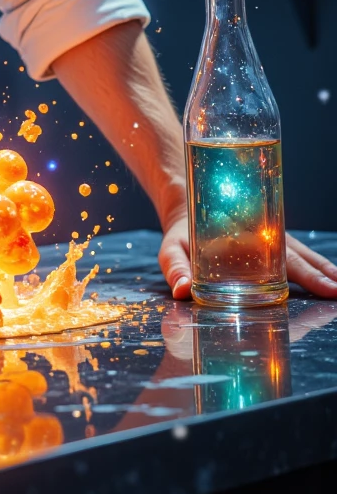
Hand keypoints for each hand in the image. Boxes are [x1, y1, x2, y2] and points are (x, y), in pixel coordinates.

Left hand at [159, 207, 336, 299]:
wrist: (185, 203)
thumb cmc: (180, 230)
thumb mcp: (171, 246)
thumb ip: (175, 265)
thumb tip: (181, 291)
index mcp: (244, 237)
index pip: (280, 257)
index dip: (305, 273)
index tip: (327, 286)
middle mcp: (261, 235)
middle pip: (297, 256)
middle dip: (320, 274)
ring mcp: (266, 238)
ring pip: (300, 253)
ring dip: (321, 268)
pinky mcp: (265, 240)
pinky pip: (294, 252)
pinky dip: (312, 263)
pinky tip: (327, 276)